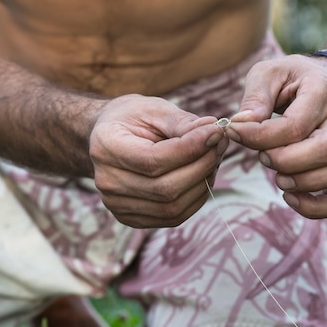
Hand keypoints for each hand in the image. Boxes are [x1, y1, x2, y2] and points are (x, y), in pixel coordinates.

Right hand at [89, 94, 227, 227]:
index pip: (154, 160)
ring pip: (172, 207)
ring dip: (202, 183)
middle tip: (220, 144)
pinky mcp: (131, 218)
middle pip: (165, 189)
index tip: (216, 132)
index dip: (191, 149)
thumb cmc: (133, 118)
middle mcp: (107, 181)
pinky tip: (201, 176)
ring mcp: (117, 204)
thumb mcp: (154, 109)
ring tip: (213, 158)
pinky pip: (172, 217)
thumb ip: (182, 122)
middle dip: (202, 166)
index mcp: (107, 147)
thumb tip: (214, 131)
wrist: (110, 136)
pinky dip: (195, 198)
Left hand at [225, 54, 326, 218]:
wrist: (323, 82)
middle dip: (286, 160)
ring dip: (305, 182)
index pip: (295, 125)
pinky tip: (290, 197)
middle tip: (263, 157)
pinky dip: (316, 207)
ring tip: (279, 178)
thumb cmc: (290, 79)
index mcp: (321, 91)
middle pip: (326, 149)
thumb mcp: (267, 73)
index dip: (260, 136)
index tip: (235, 132)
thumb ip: (254, 98)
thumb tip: (241, 125)